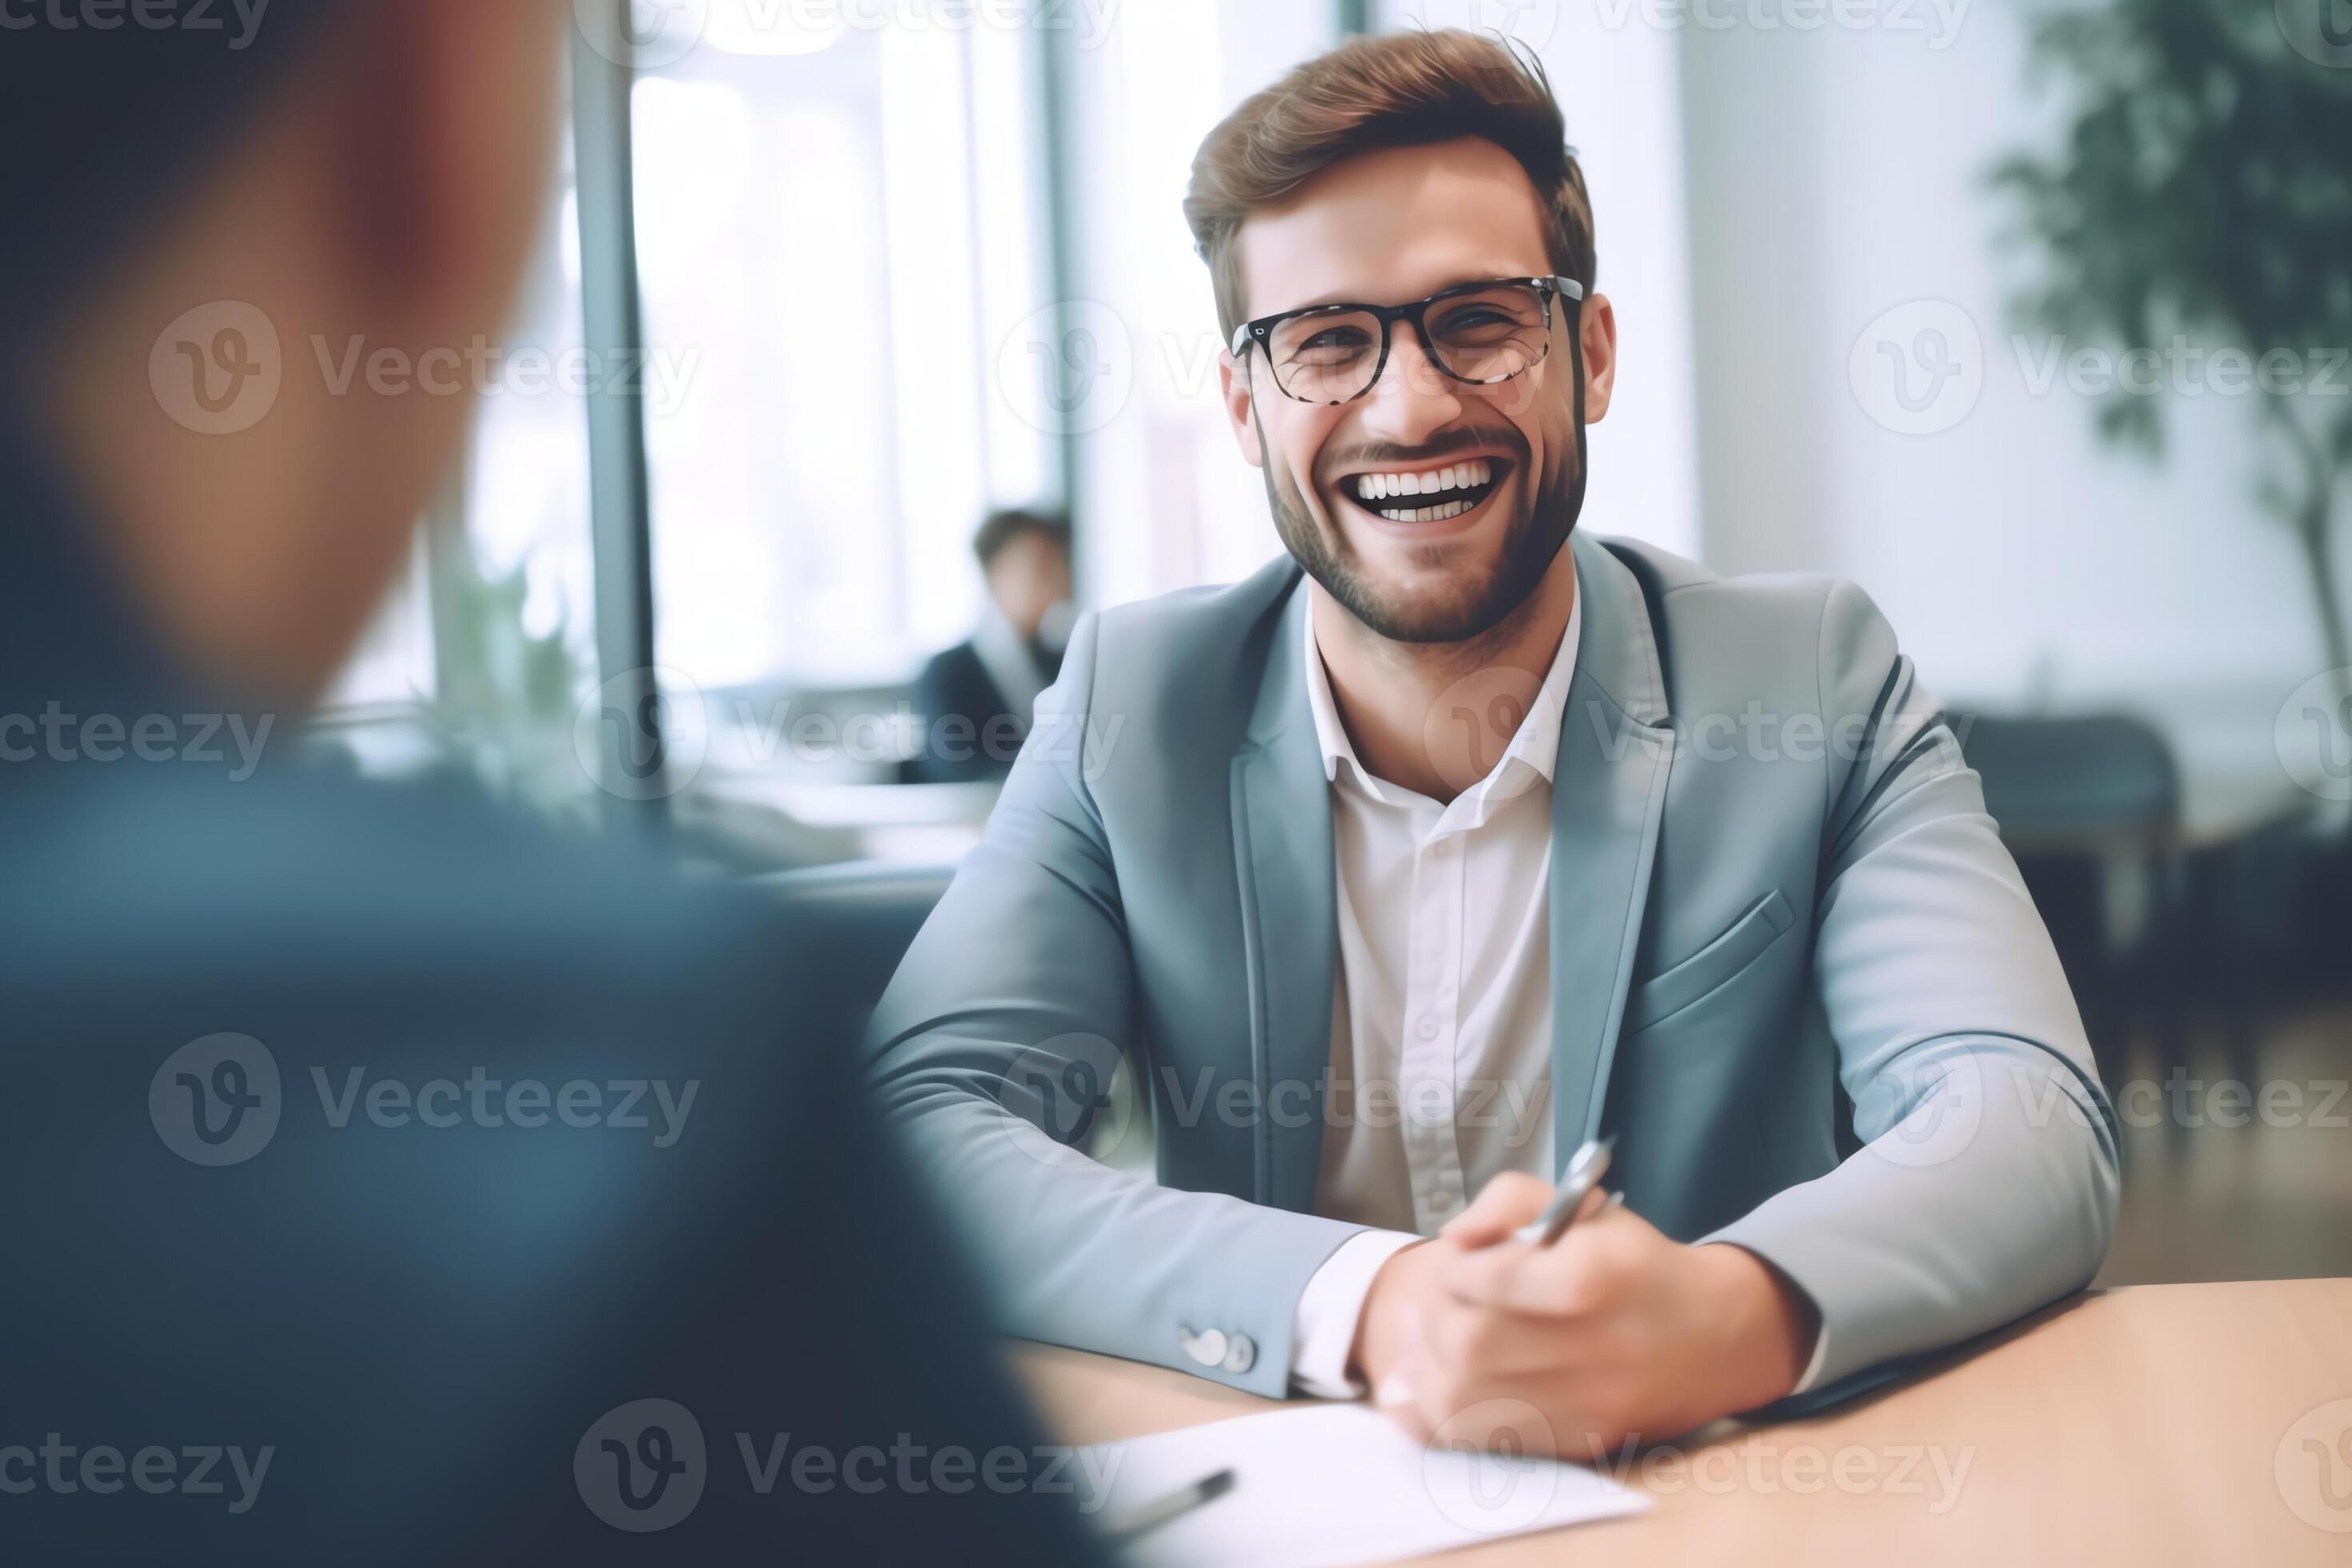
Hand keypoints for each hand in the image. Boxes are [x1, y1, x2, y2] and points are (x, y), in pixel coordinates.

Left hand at [1350, 1173, 1818, 1454]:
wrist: (1710, 1335)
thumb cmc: (1630, 1262)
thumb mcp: (1578, 1207)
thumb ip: (1508, 1201)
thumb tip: (1456, 1238)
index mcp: (1594, 1275)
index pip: (1491, 1278)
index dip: (1454, 1271)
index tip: (1454, 1266)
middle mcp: (1596, 1347)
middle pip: (1471, 1344)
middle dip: (1433, 1319)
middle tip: (1433, 1305)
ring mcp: (1588, 1404)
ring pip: (1469, 1400)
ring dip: (1426, 1369)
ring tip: (1425, 1344)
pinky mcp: (1578, 1442)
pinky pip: (1487, 1442)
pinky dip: (1440, 1419)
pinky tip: (1425, 1393)